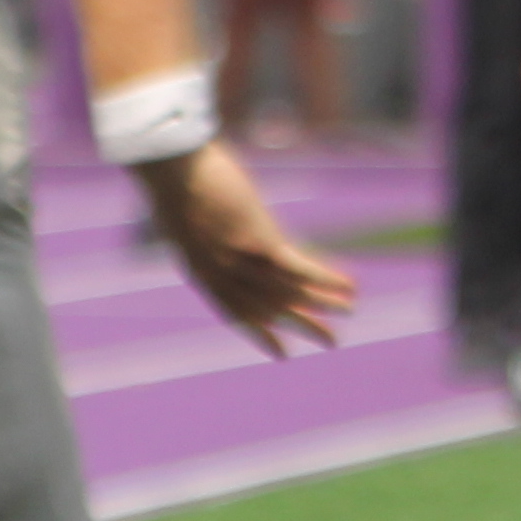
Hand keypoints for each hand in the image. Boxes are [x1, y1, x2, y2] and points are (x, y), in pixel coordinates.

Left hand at [132, 142, 357, 353]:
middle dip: (304, 324)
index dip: (262, 333)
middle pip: (272, 309)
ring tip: (351, 309)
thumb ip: (198, 229)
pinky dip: (327, 279)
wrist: (169, 167)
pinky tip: (351, 285)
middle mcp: (224, 276)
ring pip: (290, 292)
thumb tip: (209, 219)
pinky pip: (300, 270)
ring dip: (325, 303)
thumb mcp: (181, 211)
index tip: (282, 353)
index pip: (237, 313)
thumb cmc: (171, 176)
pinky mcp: (260, 243)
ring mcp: (242, 263)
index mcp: (202, 271)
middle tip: (332, 341)